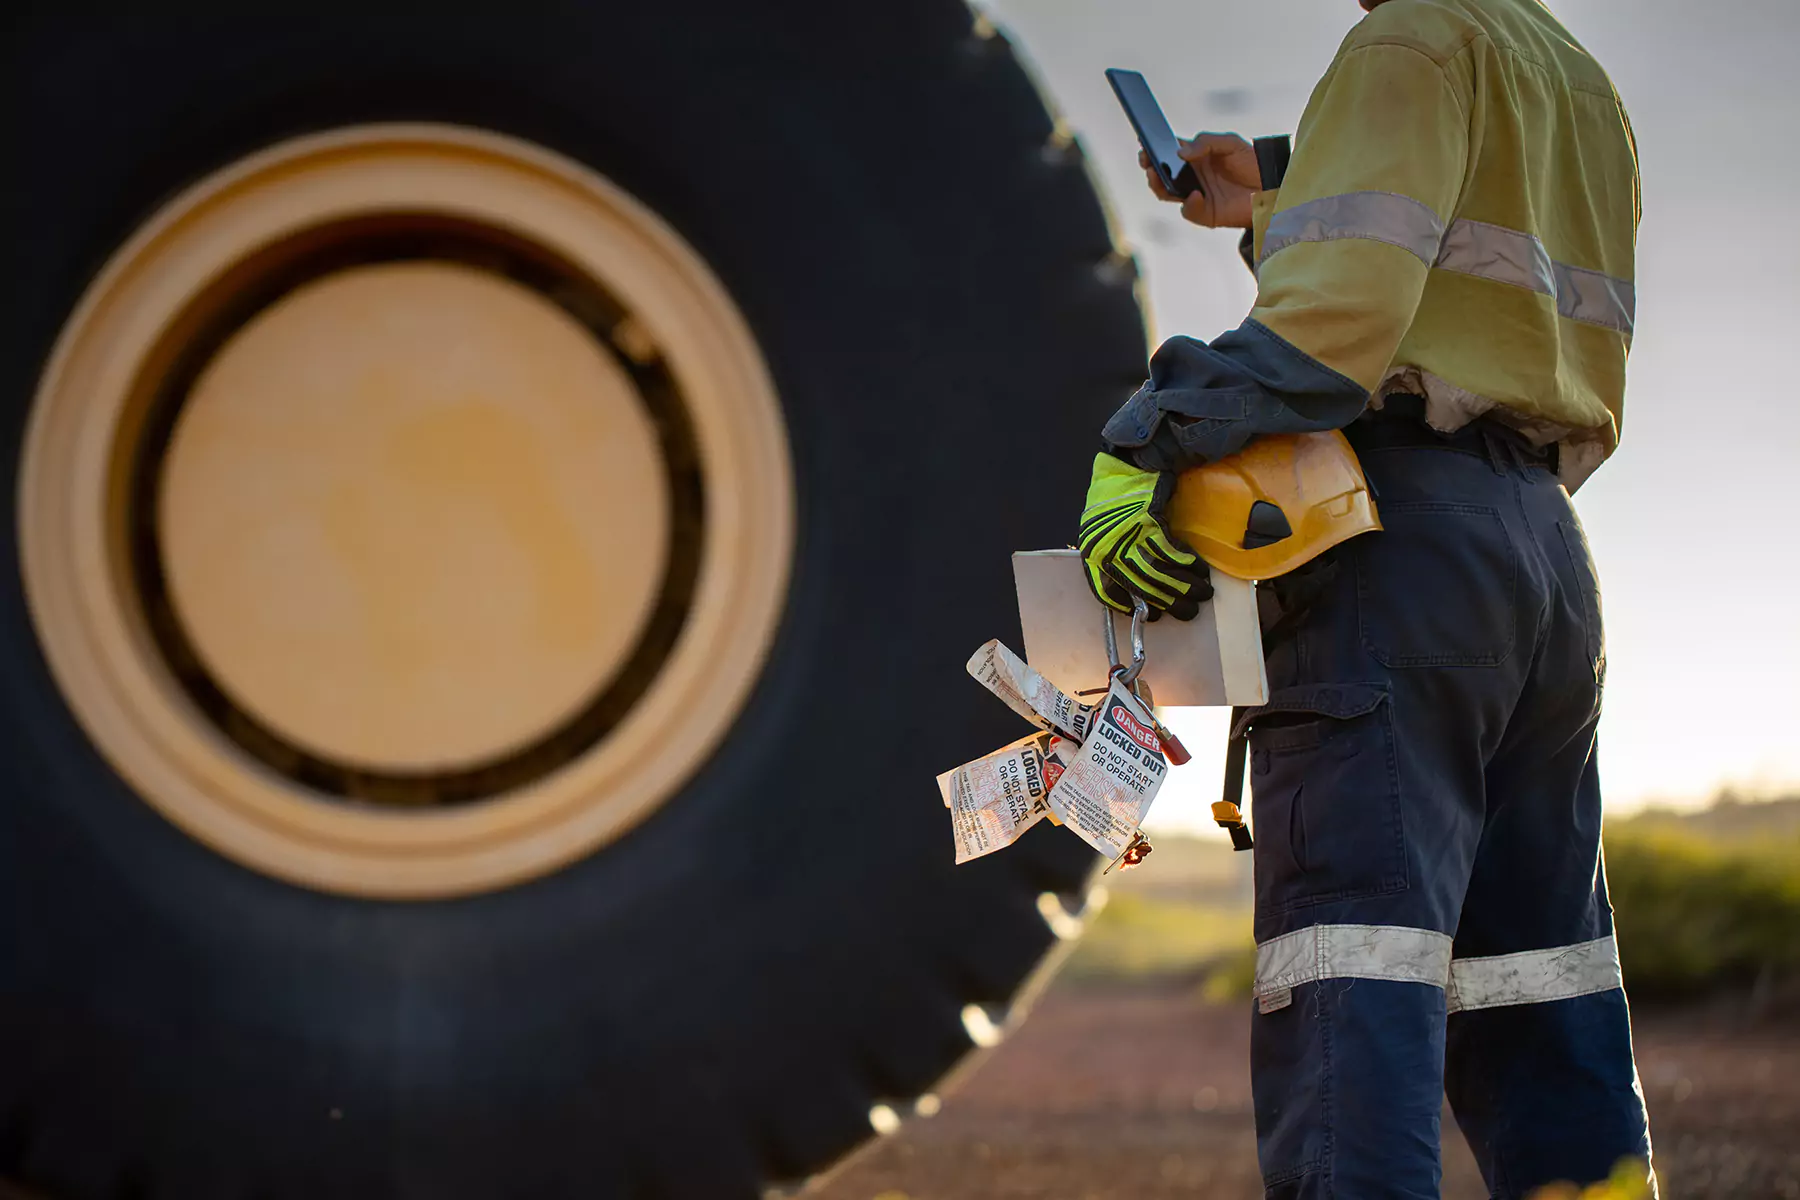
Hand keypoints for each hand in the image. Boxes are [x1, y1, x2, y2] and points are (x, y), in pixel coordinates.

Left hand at [1078, 453, 1212, 620]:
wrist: (1129, 463)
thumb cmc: (1116, 498)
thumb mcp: (1103, 531)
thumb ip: (1113, 557)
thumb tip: (1135, 583)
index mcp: (1091, 552)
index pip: (1105, 592)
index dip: (1129, 607)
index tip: (1150, 615)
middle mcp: (1106, 548)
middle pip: (1140, 587)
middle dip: (1169, 602)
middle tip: (1189, 612)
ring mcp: (1126, 536)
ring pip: (1159, 573)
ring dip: (1186, 586)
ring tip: (1203, 594)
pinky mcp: (1148, 522)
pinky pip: (1171, 552)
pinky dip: (1188, 563)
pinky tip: (1199, 570)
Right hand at [1139, 132, 1260, 228]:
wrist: (1273, 187)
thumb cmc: (1253, 163)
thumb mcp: (1231, 143)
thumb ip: (1206, 143)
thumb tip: (1180, 152)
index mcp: (1197, 157)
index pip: (1170, 151)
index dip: (1155, 146)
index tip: (1144, 141)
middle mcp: (1193, 176)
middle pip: (1162, 173)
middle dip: (1150, 166)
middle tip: (1146, 159)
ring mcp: (1197, 195)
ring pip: (1166, 193)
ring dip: (1158, 185)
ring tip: (1156, 175)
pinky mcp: (1205, 213)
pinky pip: (1188, 210)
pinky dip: (1190, 204)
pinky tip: (1195, 195)